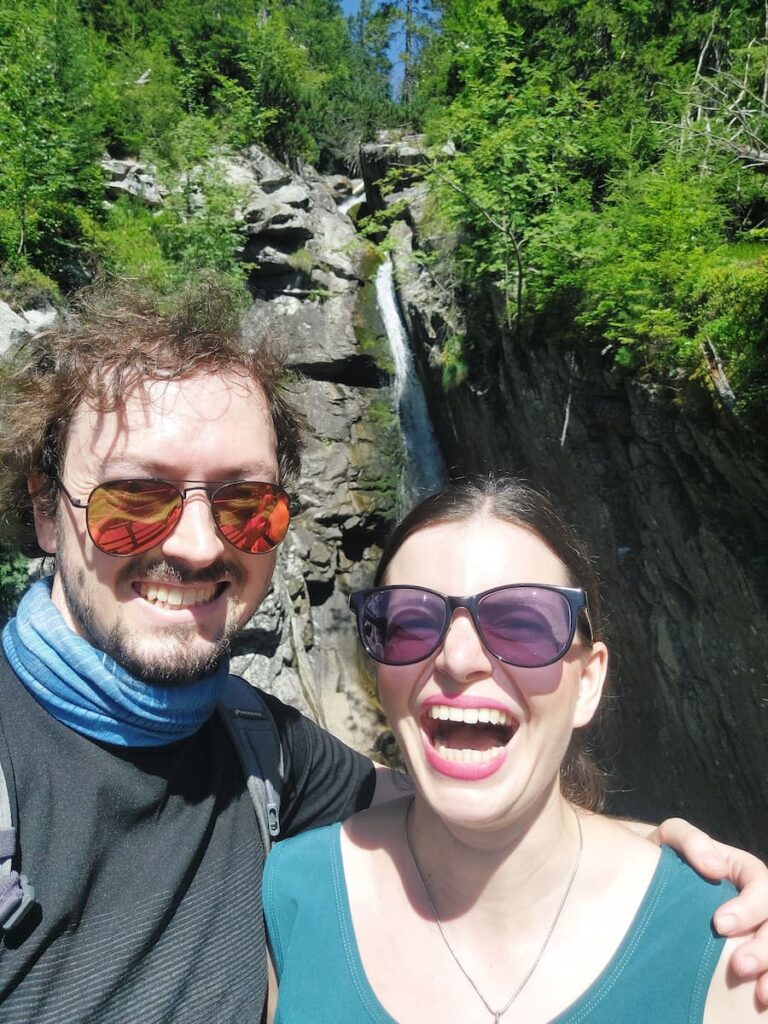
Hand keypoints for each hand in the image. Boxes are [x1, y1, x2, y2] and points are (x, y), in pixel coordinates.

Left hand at [649, 817, 767, 1005]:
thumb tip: (716, 870)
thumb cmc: (664, 854)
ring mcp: (752, 926)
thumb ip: (692, 841)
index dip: (749, 907)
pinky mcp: (745, 948)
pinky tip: (760, 997)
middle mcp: (754, 899)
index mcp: (742, 870)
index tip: (719, 924)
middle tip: (739, 966)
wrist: (646, 875)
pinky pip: (765, 964)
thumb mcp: (672, 837)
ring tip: (760, 993)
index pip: (761, 885)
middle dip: (764, 947)